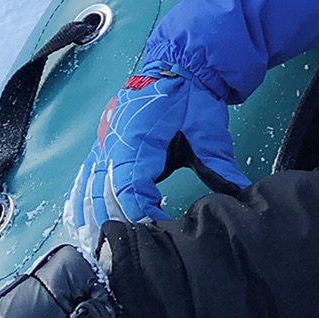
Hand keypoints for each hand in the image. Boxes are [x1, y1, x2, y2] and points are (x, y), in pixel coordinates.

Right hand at [64, 67, 249, 242]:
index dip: (139, 213)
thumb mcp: (209, 131)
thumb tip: (241, 193)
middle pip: (104, 193)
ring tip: (95, 247)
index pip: (131, 186)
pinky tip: (78, 221)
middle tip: (125, 250)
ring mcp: (104, 144)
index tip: (155, 230)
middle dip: (114, 223)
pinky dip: (79, 200)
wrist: (179, 67)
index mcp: (139, 139)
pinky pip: (84, 176)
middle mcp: (114, 143)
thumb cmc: (191, 98)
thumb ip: (219, 165)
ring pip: (89, 188)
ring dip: (91, 218)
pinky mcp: (102, 146)